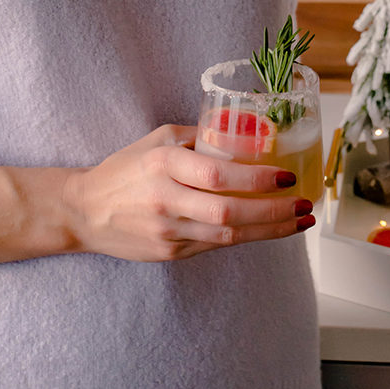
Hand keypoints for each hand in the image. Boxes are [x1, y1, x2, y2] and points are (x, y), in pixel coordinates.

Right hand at [68, 124, 313, 262]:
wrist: (84, 212)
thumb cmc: (125, 169)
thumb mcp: (157, 140)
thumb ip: (199, 138)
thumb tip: (246, 134)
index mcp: (163, 164)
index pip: (217, 174)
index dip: (256, 179)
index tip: (287, 176)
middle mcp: (165, 200)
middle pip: (228, 214)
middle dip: (274, 212)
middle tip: (304, 205)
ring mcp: (167, 232)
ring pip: (227, 238)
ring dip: (269, 231)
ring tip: (299, 221)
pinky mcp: (169, 254)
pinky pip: (214, 246)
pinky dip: (244, 238)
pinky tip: (267, 230)